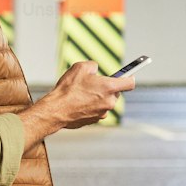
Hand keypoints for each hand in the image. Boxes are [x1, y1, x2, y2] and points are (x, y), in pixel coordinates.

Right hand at [18, 62, 134, 146]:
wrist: (56, 110)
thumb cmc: (68, 89)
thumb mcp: (80, 67)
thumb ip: (93, 66)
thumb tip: (96, 70)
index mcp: (109, 87)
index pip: (130, 83)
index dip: (129, 77)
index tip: (128, 74)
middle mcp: (109, 102)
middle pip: (116, 92)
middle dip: (107, 87)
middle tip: (94, 83)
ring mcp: (103, 113)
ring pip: (106, 101)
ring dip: (98, 97)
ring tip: (82, 93)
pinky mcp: (95, 120)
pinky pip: (97, 110)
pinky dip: (91, 105)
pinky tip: (79, 102)